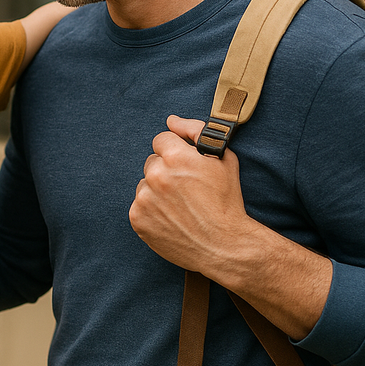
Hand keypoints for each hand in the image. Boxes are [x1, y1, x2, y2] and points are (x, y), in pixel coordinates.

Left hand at [128, 115, 255, 277]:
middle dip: (166, 170)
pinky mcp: (137, 218)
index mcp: (176, 156)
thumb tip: (171, 120)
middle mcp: (156, 175)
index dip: (176, 152)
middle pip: (152, 162)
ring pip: (145, 184)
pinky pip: (139, 205)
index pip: (161, 139)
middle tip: (186, 189)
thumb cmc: (226, 200)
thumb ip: (196, 131)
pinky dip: (151, 210)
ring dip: (156, 190)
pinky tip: (171, 218)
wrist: (224, 245)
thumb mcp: (223, 159)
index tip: (186, 166)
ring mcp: (144, 198)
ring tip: (180, 206)